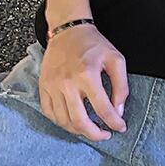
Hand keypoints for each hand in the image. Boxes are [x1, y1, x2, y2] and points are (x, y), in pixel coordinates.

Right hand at [39, 24, 128, 141]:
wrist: (68, 30)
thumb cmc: (94, 45)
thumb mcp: (116, 60)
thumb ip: (121, 86)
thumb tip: (118, 111)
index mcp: (87, 75)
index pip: (102, 109)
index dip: (114, 123)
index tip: (121, 128)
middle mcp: (67, 83)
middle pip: (79, 121)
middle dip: (95, 135)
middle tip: (105, 135)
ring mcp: (52, 86)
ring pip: (63, 121)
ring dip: (78, 131)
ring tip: (91, 129)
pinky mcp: (43, 86)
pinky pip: (49, 113)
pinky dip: (61, 122)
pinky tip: (72, 121)